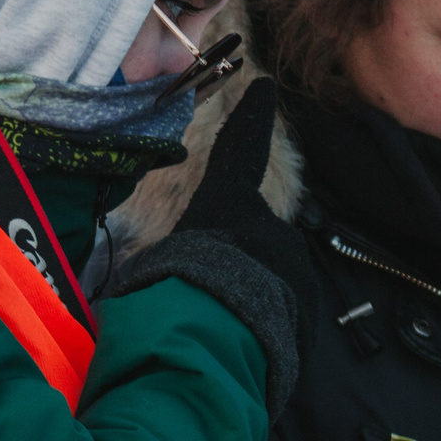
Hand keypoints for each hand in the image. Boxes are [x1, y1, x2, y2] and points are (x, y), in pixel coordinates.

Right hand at [113, 79, 316, 410]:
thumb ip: (151, 263)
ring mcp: (295, 270)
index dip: (251, 117)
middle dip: (224, 277)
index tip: (266, 83)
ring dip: (240, 312)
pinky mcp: (310, 310)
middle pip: (244, 248)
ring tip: (210, 340)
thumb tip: (131, 277)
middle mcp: (270, 231)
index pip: (239, 151)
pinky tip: (235, 356)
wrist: (216, 351)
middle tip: (195, 309)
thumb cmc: (170, 303)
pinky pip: (279, 321)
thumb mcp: (145, 272)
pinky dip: (258, 337)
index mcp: (227, 208)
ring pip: (263, 287)